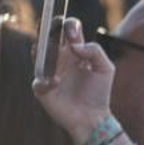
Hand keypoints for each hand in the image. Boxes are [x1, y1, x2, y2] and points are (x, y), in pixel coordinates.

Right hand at [32, 18, 116, 144]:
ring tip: (53, 57)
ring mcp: (49, 72)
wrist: (93, 118)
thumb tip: (75, 45)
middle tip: (54, 32)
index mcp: (76, 50)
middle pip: (48, 35)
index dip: (68, 26)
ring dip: (42, 51)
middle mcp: (60, 58)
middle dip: (48, 28)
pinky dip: (44, 80)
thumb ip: (95, 51)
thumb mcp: (105, 68)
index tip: (73, 34)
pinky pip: (37, 80)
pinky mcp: (43, 90)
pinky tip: (57, 83)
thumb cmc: (99, 93)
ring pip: (37, 53)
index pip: (68, 29)